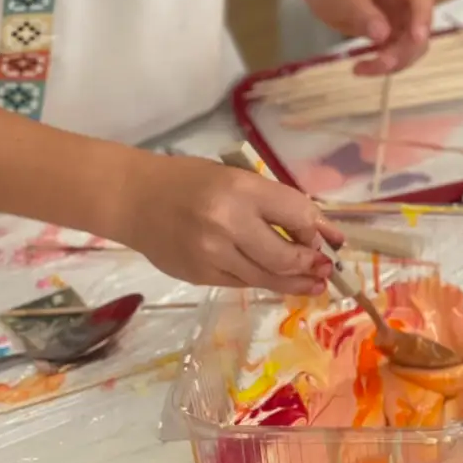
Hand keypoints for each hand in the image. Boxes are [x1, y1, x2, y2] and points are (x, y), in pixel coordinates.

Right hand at [112, 155, 343, 293]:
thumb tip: (319, 232)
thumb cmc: (189, 180)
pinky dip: (262, 280)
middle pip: (285, 257)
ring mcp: (212, 255)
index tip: (328, 240)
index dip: (317, 231)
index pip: (296, 215)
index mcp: (240, 189)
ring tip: (312, 284)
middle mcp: (227, 224)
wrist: (134, 198)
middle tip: (323, 268)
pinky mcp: (200, 276)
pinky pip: (242, 283)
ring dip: (294, 282)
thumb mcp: (235, 178)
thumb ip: (273, 203)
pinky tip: (274, 279)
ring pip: (266, 277)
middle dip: (310, 265)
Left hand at [294, 0, 432, 74]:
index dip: (423, 18)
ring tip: (362, 68)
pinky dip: (383, 63)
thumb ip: (361, 12)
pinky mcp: (392, 29)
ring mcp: (400, 13)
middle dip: (405, 49)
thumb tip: (383, 35)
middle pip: (420, 25)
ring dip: (395, 61)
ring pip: (412, 44)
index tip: (416, 39)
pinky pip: (396, 51)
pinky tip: (361, 68)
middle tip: (380, 63)